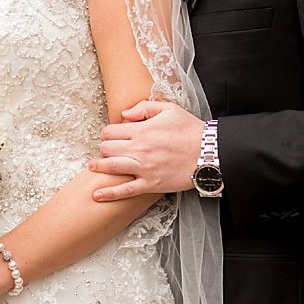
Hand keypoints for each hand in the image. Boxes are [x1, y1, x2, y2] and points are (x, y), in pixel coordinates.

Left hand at [88, 100, 204, 199]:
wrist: (211, 153)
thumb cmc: (191, 130)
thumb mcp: (169, 109)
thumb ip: (144, 107)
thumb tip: (124, 114)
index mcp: (141, 130)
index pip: (110, 131)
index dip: (107, 133)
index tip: (111, 135)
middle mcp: (139, 149)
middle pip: (106, 148)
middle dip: (103, 148)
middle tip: (106, 150)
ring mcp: (144, 168)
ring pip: (111, 167)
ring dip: (98, 166)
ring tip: (93, 166)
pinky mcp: (151, 185)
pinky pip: (126, 191)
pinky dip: (109, 194)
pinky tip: (96, 195)